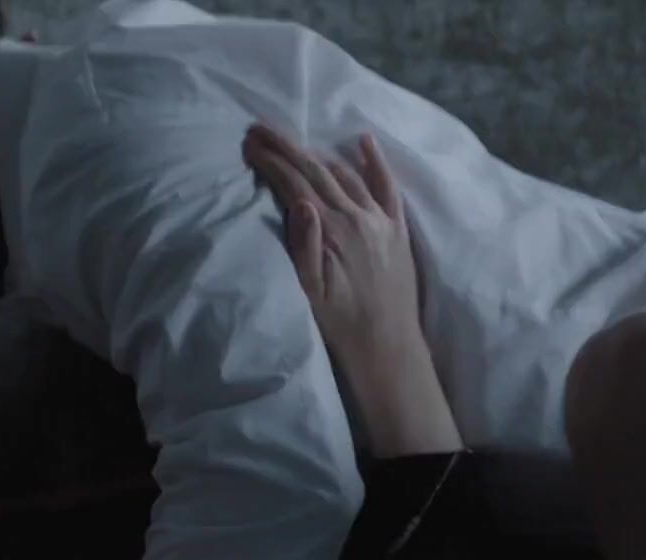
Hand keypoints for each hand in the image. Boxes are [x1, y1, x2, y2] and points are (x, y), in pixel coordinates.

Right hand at [243, 125, 422, 358]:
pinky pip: (388, 186)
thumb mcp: (311, 291)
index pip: (296, 185)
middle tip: (259, 128)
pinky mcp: (397, 228)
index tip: (249, 144)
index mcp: (332, 231)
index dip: (271, 162)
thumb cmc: (341, 323)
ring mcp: (380, 220)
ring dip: (316, 153)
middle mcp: (358, 217)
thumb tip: (299, 202)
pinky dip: (376, 162)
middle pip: (317, 170)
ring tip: (292, 141)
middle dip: (286, 147)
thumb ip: (304, 246)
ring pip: (345, 174)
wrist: (387, 345)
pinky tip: (364, 141)